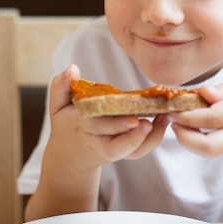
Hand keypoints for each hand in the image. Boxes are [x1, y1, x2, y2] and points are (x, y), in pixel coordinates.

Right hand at [46, 64, 168, 169]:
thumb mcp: (58, 104)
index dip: (114, 124)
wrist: (71, 155)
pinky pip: (139, 152)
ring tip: (164, 118)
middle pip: (115, 145)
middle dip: (133, 137)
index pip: (96, 126)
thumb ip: (61, 85)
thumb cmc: (67, 123)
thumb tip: (72, 68)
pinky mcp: (124, 153)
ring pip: (131, 153)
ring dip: (150, 139)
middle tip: (149, 123)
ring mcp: (112, 150)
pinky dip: (154, 140)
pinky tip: (163, 121)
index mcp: (81, 127)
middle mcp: (97, 142)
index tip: (132, 118)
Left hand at [167, 76, 222, 155]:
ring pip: (208, 151)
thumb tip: (202, 93)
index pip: (213, 117)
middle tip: (171, 120)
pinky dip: (197, 140)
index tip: (173, 106)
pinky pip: (213, 149)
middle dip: (184, 136)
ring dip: (187, 140)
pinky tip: (190, 126)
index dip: (190, 114)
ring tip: (177, 123)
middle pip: (208, 145)